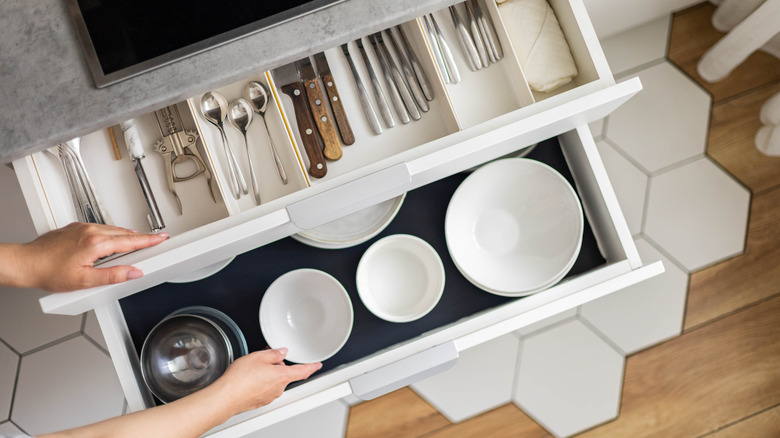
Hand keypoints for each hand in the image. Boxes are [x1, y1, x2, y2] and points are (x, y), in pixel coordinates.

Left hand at [14, 222, 167, 291]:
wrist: (25, 263)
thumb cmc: (49, 272)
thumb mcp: (85, 281)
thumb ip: (113, 276)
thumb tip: (133, 272)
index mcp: (96, 243)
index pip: (130, 241)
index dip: (149, 241)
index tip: (162, 238)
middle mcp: (90, 231)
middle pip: (124, 233)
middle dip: (141, 238)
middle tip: (154, 241)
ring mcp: (82, 227)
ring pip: (112, 229)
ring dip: (126, 236)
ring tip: (135, 243)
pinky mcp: (75, 228)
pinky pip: (100, 228)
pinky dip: (111, 234)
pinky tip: (111, 241)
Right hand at [211, 348, 321, 414]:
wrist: (226, 396)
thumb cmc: (240, 378)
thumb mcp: (258, 357)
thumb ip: (274, 353)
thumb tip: (282, 352)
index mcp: (282, 376)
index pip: (302, 371)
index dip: (312, 367)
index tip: (317, 364)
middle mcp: (278, 388)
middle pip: (284, 374)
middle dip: (276, 367)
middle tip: (263, 360)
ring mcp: (270, 396)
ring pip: (273, 382)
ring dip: (267, 375)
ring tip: (251, 371)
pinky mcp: (260, 401)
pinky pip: (264, 389)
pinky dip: (259, 383)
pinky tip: (248, 380)